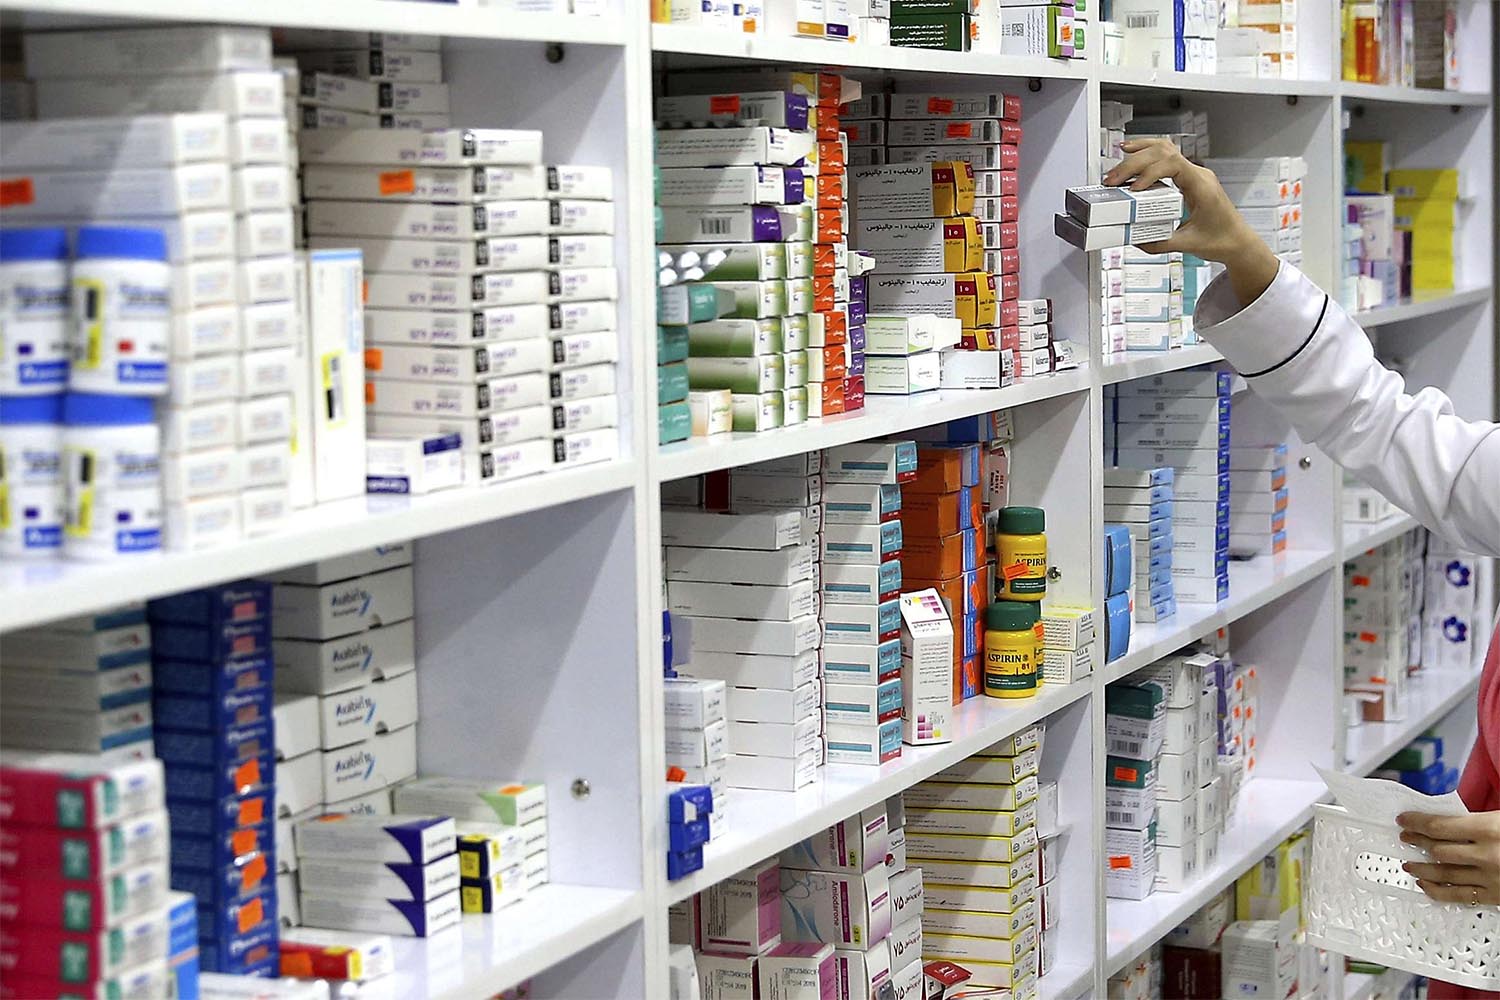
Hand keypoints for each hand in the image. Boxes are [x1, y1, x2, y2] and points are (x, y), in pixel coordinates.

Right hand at [1102, 138, 1279, 304]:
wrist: (1238, 241)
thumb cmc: (1222, 239)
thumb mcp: (1187, 245)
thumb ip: (1159, 243)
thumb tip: (1134, 238)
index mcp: (1202, 186)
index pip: (1173, 164)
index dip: (1149, 172)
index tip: (1133, 189)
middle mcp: (1198, 174)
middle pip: (1164, 152)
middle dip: (1135, 162)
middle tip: (1113, 179)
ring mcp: (1194, 174)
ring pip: (1165, 149)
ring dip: (1141, 152)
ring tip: (1119, 158)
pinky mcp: (1188, 178)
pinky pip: (1167, 157)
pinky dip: (1148, 153)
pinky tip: (1133, 153)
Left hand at [1396, 809, 1499, 905]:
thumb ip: (1474, 821)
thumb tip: (1445, 821)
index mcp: (1488, 829)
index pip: (1438, 826)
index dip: (1415, 823)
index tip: (1404, 820)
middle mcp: (1487, 855)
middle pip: (1438, 850)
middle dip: (1417, 842)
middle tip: (1405, 838)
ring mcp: (1491, 877)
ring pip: (1444, 874)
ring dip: (1421, 868)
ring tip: (1409, 865)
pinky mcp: (1495, 896)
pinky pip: (1459, 896)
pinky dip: (1437, 891)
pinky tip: (1425, 885)